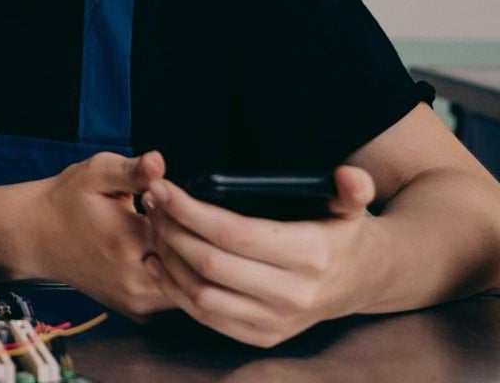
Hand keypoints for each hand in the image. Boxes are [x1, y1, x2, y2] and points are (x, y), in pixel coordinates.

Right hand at [30, 151, 171, 320]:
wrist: (34, 237)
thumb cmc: (65, 202)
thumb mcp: (96, 173)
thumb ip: (132, 169)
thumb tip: (158, 162)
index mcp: (129, 244)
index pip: (187, 231)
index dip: (182, 211)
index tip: (159, 198)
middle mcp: (136, 281)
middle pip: (193, 262)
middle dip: (187, 236)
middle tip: (160, 215)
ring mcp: (136, 301)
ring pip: (187, 283)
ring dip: (184, 258)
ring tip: (156, 233)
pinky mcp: (136, 310)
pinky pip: (172, 294)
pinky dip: (172, 274)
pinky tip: (152, 251)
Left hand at [142, 165, 380, 347]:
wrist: (359, 283)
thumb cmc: (340, 235)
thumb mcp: (351, 207)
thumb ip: (352, 188)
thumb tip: (348, 175)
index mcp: (310, 255)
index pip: (233, 234)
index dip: (190, 211)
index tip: (163, 187)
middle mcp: (292, 294)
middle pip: (210, 262)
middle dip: (171, 228)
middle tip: (151, 201)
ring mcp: (275, 321)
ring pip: (200, 293)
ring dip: (167, 257)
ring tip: (152, 223)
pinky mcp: (260, 336)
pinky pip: (204, 316)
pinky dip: (173, 288)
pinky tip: (157, 258)